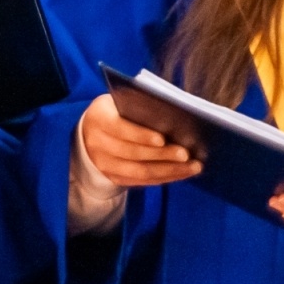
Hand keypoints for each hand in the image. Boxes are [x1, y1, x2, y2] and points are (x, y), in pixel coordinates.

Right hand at [79, 94, 200, 186]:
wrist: (90, 131)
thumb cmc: (114, 110)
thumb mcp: (119, 101)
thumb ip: (138, 105)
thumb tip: (171, 116)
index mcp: (98, 118)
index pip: (120, 128)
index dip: (141, 135)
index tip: (163, 139)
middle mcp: (97, 144)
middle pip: (132, 153)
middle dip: (162, 155)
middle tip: (186, 154)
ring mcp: (104, 164)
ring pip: (140, 172)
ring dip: (169, 170)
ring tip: (193, 166)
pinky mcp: (114, 178)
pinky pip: (142, 182)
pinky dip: (165, 178)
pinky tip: (182, 173)